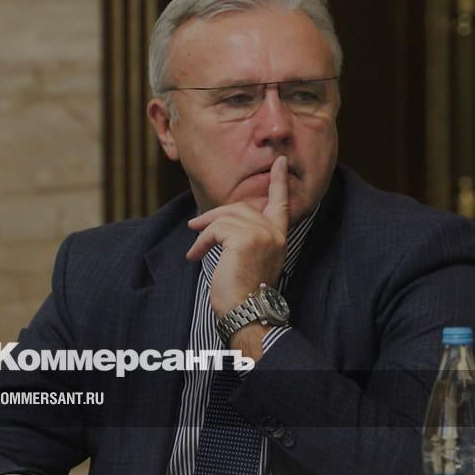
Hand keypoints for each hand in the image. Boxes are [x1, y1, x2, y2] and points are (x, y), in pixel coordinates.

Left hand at [186, 156, 290, 318]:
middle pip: (241, 208)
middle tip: (194, 225)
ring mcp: (261, 234)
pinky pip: (215, 230)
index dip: (279, 181)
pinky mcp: (245, 239)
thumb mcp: (252, 259)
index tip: (280, 161)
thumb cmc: (245, 292)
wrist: (247, 312)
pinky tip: (195, 255)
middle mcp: (274, 232)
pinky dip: (201, 242)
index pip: (281, 203)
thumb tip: (221, 221)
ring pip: (225, 217)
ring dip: (204, 231)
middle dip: (214, 215)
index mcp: (279, 237)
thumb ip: (248, 237)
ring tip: (194, 249)